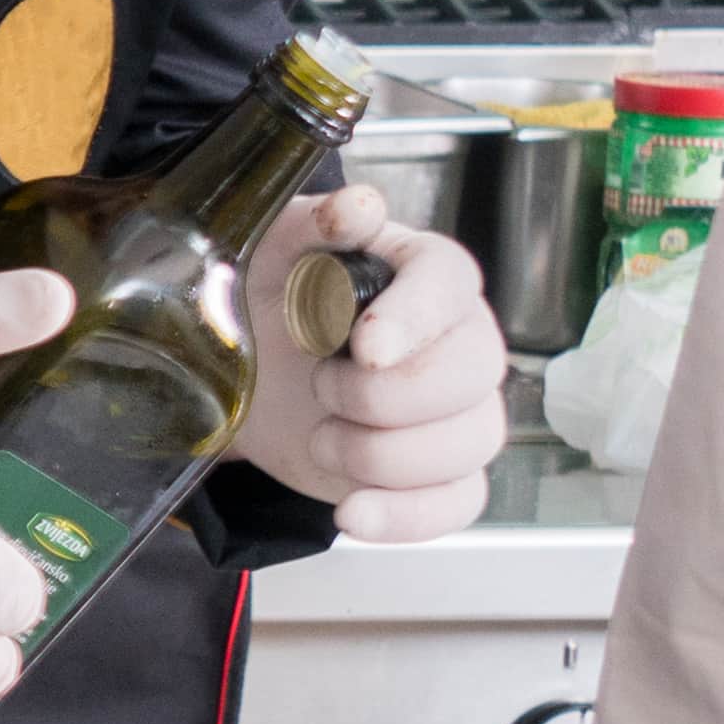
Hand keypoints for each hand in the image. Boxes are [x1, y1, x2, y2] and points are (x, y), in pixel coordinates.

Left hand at [236, 191, 508, 541]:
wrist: (251, 372)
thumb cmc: (272, 300)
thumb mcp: (272, 250)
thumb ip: (313, 223)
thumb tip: (358, 207)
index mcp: (427, 274)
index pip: (451, 286)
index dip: (413, 319)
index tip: (364, 348)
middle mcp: (461, 340)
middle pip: (472, 374)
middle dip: (381, 397)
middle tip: (320, 386)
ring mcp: (460, 411)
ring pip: (467, 444)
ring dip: (377, 456)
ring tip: (323, 437)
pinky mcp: (441, 473)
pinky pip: (459, 503)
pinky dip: (404, 516)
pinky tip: (352, 513)